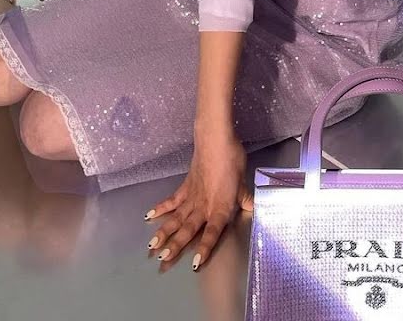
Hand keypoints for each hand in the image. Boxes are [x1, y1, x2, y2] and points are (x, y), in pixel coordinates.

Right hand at [146, 132, 252, 269]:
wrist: (216, 140)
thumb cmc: (232, 160)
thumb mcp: (243, 182)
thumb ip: (245, 199)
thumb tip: (253, 209)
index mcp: (220, 208)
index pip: (212, 233)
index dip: (204, 248)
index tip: (195, 263)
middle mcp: (204, 206)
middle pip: (188, 229)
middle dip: (176, 245)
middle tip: (163, 258)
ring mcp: (192, 197)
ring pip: (176, 218)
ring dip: (164, 231)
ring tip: (152, 245)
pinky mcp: (185, 186)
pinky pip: (172, 200)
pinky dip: (161, 208)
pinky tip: (149, 216)